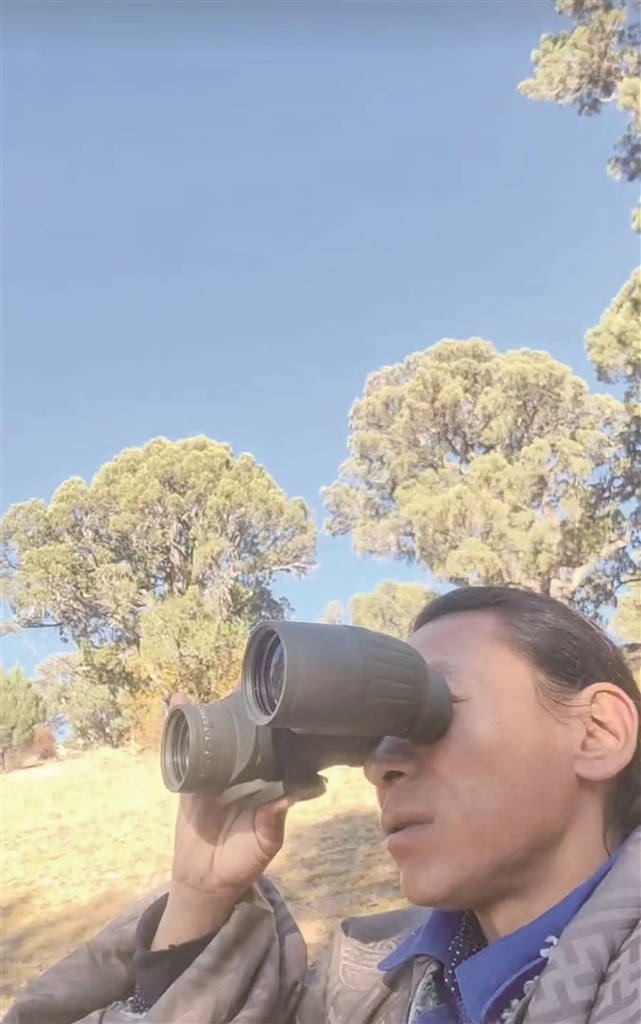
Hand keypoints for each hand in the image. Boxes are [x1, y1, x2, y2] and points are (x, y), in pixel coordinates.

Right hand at [151, 694, 316, 948]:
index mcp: (265, 780)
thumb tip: (291, 795)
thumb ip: (275, 819)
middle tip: (243, 683)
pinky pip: (184, 750)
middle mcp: (242, 771)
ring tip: (211, 688)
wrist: (206, 880)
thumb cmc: (243, 860)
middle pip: (242, 732)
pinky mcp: (190, 778)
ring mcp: (215, 772)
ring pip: (213, 735)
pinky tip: (176, 702)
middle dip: (241, 708)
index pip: (272, 743)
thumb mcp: (266, 842)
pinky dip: (178, 725)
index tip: (277, 697)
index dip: (273, 721)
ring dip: (209, 711)